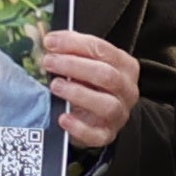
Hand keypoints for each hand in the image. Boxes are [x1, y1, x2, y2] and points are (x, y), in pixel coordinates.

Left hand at [33, 27, 142, 150]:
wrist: (96, 117)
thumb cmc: (90, 84)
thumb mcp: (86, 63)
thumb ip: (72, 50)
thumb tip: (49, 39)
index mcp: (124, 66)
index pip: (102, 50)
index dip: (74, 44)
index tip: (50, 42)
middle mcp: (127, 90)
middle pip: (106, 75)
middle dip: (74, 66)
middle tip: (48, 62)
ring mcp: (119, 114)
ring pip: (106, 105)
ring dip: (77, 93)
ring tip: (54, 86)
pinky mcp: (107, 135)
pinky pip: (96, 134)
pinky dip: (78, 127)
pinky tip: (62, 118)